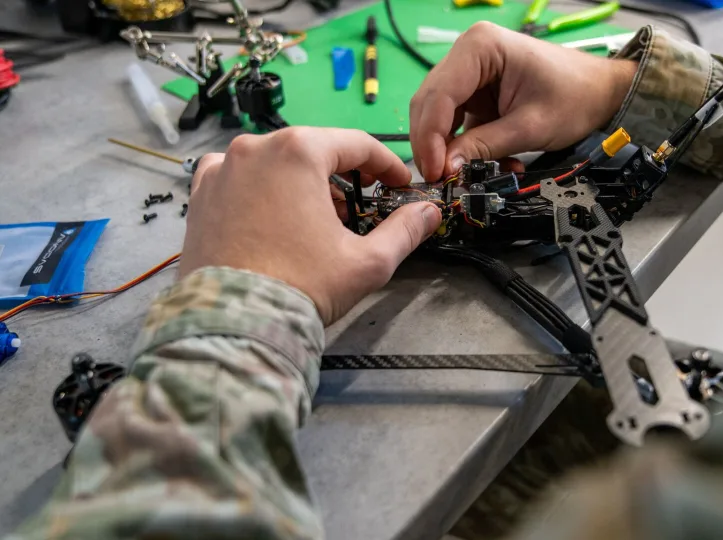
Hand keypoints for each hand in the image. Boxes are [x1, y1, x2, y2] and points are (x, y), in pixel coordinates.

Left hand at [180, 128, 441, 324]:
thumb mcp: (368, 261)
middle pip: (314, 150)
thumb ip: (404, 230)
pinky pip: (240, 179)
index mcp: (298, 151)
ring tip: (318, 218)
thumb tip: (429, 213)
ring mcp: (221, 170)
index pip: (356, 144)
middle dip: (343, 175)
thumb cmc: (303, 286)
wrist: (234, 324)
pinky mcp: (200, 194)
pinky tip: (275, 218)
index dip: (385, 165)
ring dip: (302, 182)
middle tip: (361, 205)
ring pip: (276, 162)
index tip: (398, 185)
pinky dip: (263, 190)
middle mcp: (255, 148)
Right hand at [410, 22, 637, 180]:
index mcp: (481, 47)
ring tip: (465, 175)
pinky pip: (457, 123)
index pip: (439, 94)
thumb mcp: (529, 128)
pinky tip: (486, 164)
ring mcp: (471, 73)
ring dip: (449, 149)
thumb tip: (447, 168)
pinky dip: (465, 147)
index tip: (434, 171)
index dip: (430, 137)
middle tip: (439, 179)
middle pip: (431, 103)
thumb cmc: (576, 97)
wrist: (601, 92)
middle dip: (432, 144)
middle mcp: (469, 53)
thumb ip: (485, 147)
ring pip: (439, 115)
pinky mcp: (476, 93)